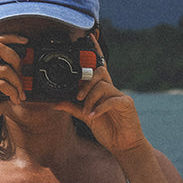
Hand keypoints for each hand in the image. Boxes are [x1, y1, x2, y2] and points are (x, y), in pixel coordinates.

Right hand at [0, 31, 25, 128]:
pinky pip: (1, 83)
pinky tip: (14, 99)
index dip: (11, 37)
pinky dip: (12, 91)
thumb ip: (8, 72)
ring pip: (4, 69)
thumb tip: (25, 64)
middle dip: (16, 60)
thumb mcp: (2, 84)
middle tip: (22, 74)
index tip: (25, 41)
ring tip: (20, 93)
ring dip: (17, 82)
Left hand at [58, 38, 148, 154]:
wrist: (124, 145)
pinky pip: (111, 100)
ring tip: (87, 112)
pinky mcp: (127, 104)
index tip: (89, 36)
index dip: (94, 50)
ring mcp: (121, 95)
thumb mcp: (86, 117)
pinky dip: (99, 108)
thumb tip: (56, 102)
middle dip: (86, 83)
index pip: (98, 66)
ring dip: (90, 99)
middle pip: (100, 72)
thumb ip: (73, 108)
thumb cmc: (107, 129)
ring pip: (103, 86)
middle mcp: (112, 89)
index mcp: (103, 89)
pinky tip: (93, 116)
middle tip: (78, 97)